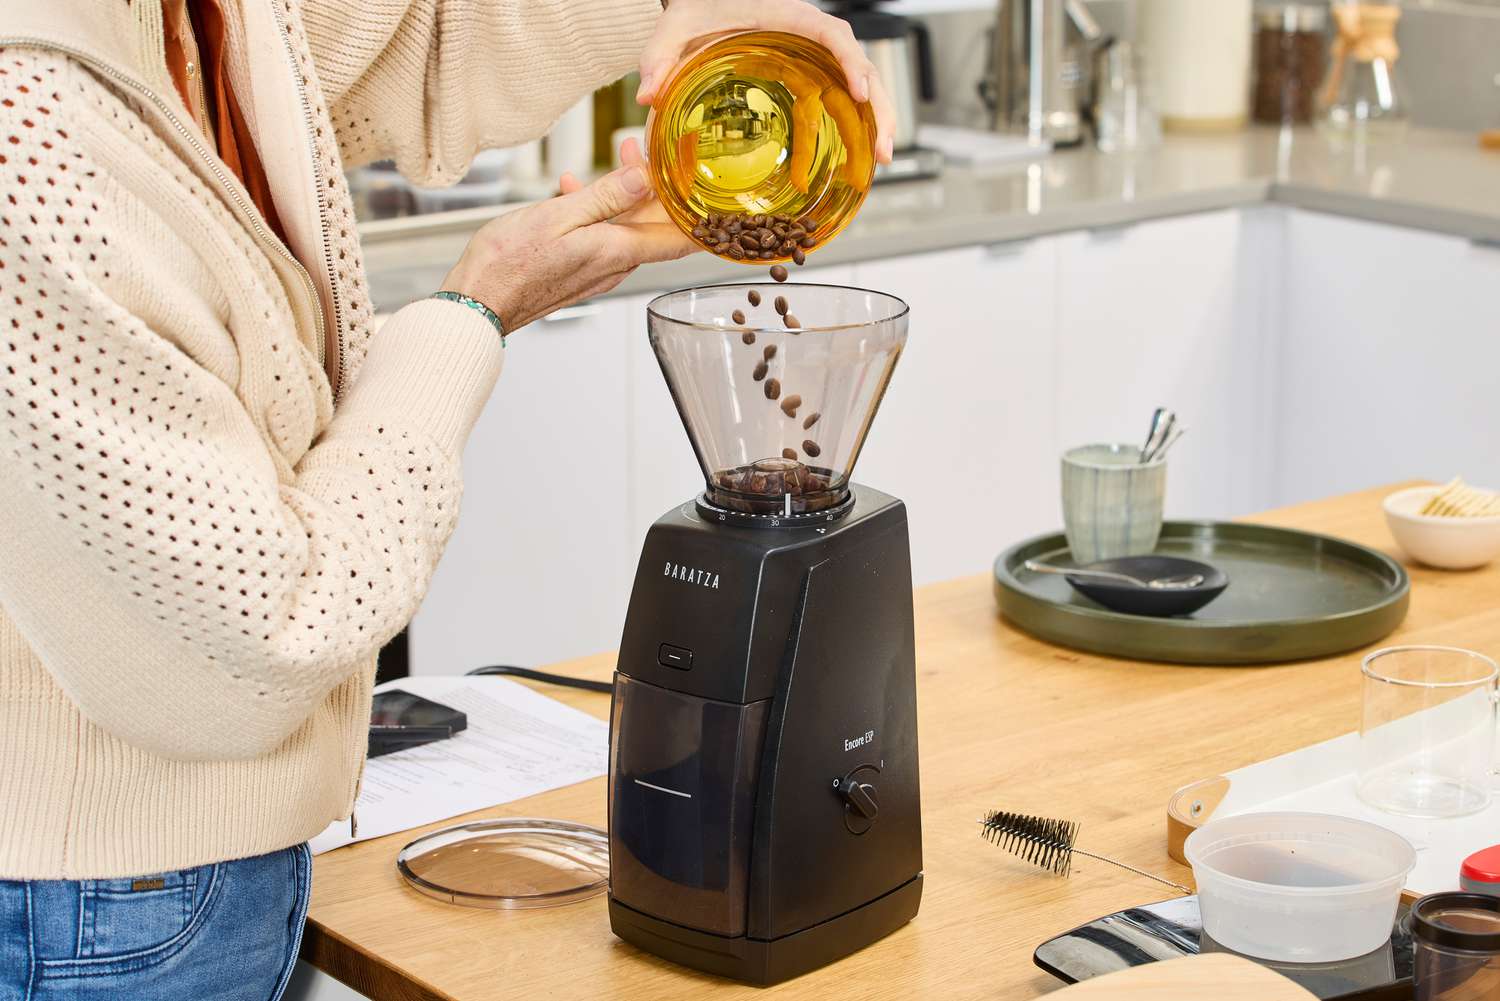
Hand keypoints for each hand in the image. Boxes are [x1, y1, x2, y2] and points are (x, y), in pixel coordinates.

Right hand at [442, 144, 694, 332]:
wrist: (477, 303)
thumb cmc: (509, 264)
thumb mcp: (559, 217)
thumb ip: (606, 197)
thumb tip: (646, 179)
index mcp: (617, 251)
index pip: (680, 238)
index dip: (704, 217)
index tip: (719, 195)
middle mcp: (614, 266)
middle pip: (654, 226)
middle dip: (658, 185)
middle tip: (652, 148)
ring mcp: (596, 271)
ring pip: (626, 226)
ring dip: (626, 192)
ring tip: (617, 157)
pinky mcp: (578, 271)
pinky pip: (601, 236)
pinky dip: (597, 210)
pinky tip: (573, 189)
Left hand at [636, 0, 897, 164]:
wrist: (704, 0)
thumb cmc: (696, 6)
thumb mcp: (674, 28)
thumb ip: (659, 59)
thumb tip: (646, 95)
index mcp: (788, 17)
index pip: (832, 34)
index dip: (851, 62)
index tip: (861, 92)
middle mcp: (810, 37)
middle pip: (862, 67)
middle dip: (881, 107)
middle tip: (884, 150)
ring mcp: (814, 58)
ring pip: (861, 86)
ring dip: (877, 122)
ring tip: (881, 162)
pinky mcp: (810, 76)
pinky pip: (841, 99)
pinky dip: (855, 126)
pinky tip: (859, 158)